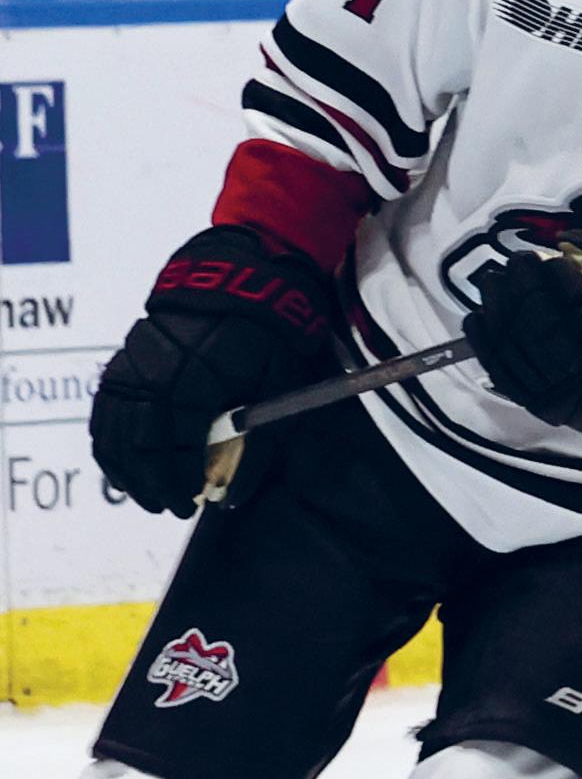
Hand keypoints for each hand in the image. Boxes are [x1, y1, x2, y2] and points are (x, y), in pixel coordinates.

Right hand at [90, 226, 334, 517]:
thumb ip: (259, 443)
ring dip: (124, 465)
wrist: (246, 273)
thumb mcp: (279, 384)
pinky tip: (119, 456)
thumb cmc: (272, 331)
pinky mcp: (127, 354)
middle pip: (138, 443)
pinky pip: (105, 403)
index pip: (175, 448)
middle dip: (151, 482)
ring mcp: (135, 361)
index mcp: (196, 381)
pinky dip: (107, 435)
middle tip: (170, 505)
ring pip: (113, 427)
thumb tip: (237, 498)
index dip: (179, 481)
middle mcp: (156, 373)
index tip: (190, 504)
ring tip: (142, 491)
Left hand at [462, 230, 581, 474]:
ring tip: (495, 281)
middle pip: (546, 335)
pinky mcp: (551, 409)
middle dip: (524, 294)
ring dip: (501, 314)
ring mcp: (570, 401)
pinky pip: (510, 378)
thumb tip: (569, 238)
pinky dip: (488, 347)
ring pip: (521, 355)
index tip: (550, 258)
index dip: (561, 286)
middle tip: (517, 262)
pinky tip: (479, 317)